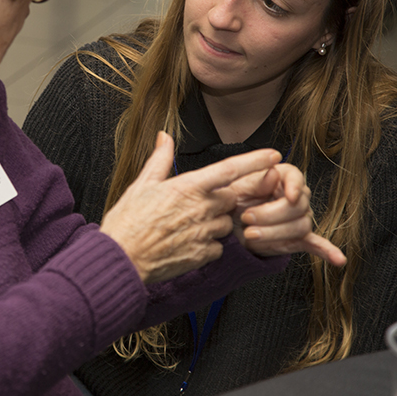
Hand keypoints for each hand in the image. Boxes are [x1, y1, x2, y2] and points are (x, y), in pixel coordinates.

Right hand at [100, 131, 282, 283]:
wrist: (121, 259)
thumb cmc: (127, 221)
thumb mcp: (142, 184)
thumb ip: (159, 159)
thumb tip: (164, 136)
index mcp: (188, 187)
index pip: (230, 169)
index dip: (255, 161)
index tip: (275, 155)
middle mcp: (201, 208)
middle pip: (229, 198)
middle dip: (220, 199)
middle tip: (193, 204)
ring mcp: (204, 233)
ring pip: (225, 223)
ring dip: (215, 222)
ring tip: (186, 226)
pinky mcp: (203, 255)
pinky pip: (218, 246)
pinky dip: (209, 244)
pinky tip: (187, 243)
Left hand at [232, 163, 345, 266]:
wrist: (226, 224)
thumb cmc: (232, 199)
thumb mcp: (237, 185)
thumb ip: (255, 180)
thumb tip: (273, 172)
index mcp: (281, 177)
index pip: (296, 178)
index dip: (294, 187)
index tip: (288, 196)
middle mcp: (295, 196)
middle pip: (298, 206)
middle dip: (271, 215)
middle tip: (246, 218)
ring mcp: (299, 218)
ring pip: (300, 227)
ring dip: (274, 233)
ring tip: (250, 235)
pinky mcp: (297, 239)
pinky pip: (315, 244)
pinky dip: (326, 252)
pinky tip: (338, 259)